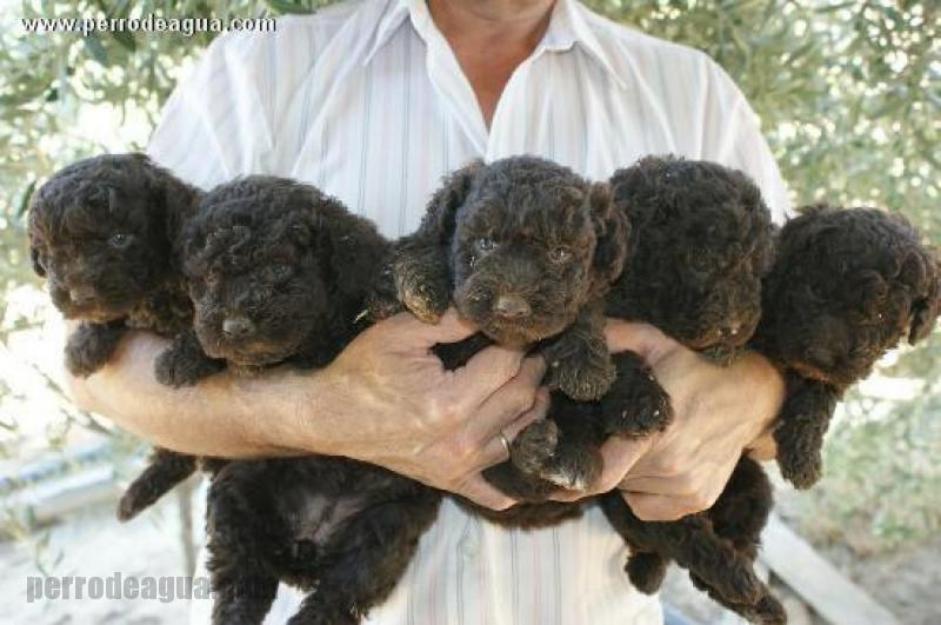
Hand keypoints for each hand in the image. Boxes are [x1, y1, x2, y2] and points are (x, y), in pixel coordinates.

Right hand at [312, 308, 548, 509]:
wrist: (327, 417)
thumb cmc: (360, 371)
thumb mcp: (399, 333)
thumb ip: (449, 319)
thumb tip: (492, 308)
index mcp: (449, 404)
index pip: (507, 366)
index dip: (519, 343)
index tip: (522, 329)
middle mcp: (459, 443)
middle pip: (521, 400)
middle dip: (533, 371)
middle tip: (534, 351)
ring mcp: (456, 469)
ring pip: (520, 438)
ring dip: (533, 410)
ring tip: (531, 384)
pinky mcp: (449, 482)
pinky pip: (496, 491)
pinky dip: (518, 479)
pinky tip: (529, 460)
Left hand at [550, 321, 783, 520]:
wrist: (752, 394)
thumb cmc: (694, 364)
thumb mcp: (651, 340)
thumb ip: (610, 338)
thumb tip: (566, 347)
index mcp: (653, 431)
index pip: (600, 473)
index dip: (569, 476)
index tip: (549, 469)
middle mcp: (671, 466)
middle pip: (610, 476)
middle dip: (599, 457)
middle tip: (607, 432)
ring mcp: (686, 488)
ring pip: (628, 489)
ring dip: (623, 471)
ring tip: (640, 440)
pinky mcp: (697, 501)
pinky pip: (647, 505)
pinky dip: (642, 489)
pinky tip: (656, 461)